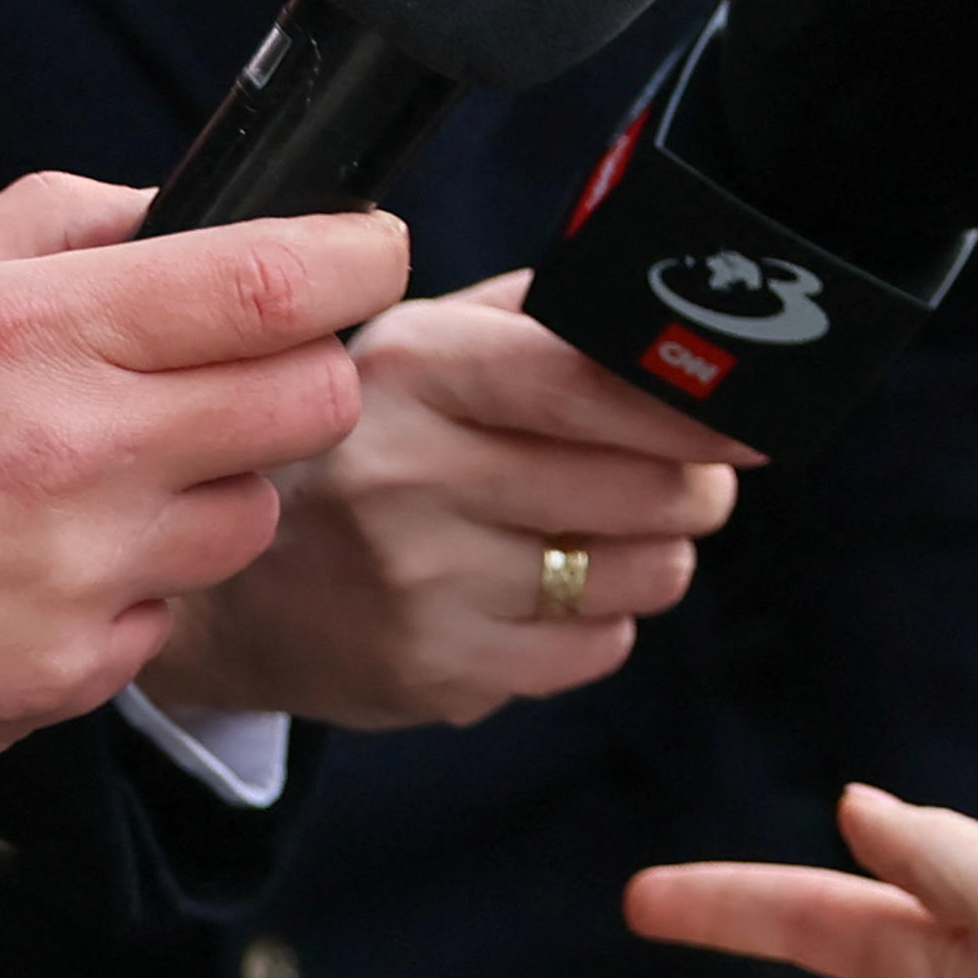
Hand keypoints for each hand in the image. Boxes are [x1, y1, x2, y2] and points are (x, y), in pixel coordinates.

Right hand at [0, 179, 407, 787]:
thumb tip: (199, 204)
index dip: (360, 256)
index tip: (367, 252)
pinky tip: (39, 576)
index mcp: (41, 334)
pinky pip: (171, 615)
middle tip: (231, 382)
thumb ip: (71, 228)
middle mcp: (77, 450)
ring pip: (257, 515)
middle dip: (298, 380)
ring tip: (103, 490)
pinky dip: (131, 594)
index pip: (282, 279)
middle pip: (316, 400)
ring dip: (214, 494)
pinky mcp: (66, 675)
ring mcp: (79, 572)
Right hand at [139, 267, 754, 729]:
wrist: (222, 595)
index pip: (595, 387)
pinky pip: (601, 648)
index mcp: (420, 372)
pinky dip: (596, 622)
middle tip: (673, 478)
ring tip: (589, 533)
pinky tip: (534, 592)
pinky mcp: (435, 674)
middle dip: (693, 485)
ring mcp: (421, 586)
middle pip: (656, 489)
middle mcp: (413, 476)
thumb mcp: (421, 346)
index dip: (698, 410)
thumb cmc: (362, 446)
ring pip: (648, 572)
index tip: (755, 421)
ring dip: (649, 553)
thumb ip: (541, 315)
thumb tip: (673, 303)